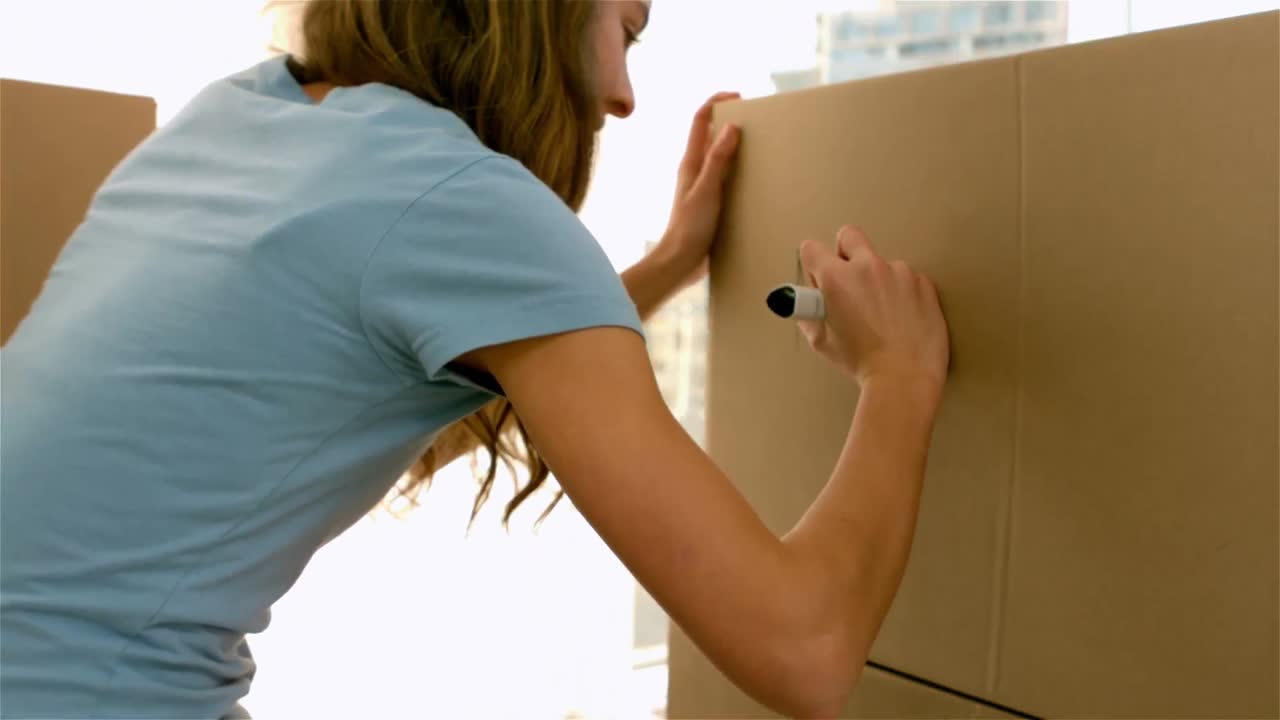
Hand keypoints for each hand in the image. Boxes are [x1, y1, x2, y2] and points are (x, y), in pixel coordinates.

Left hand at [658, 91, 741, 288]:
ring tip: (762, 144)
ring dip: (737, 146)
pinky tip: (757, 178)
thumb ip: (717, 159)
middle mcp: (695, 169)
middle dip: (730, 121)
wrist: (680, 261)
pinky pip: (726, 176)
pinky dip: (739, 169)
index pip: (700, 120)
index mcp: (691, 162)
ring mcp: (702, 185)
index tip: (740, 96)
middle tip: (758, 120)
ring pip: (719, 155)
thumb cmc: (690, 226)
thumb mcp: (707, 190)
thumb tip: (731, 126)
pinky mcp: (711, 202)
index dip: (716, 101)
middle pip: (711, 134)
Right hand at [797, 226, 949, 396]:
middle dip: (844, 252)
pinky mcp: (923, 283)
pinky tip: (902, 319)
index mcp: (836, 278)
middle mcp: (867, 266)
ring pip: (881, 263)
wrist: (904, 378)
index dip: (813, 265)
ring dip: (877, 280)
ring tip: (882, 315)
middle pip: (849, 235)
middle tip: (849, 281)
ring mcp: (899, 272)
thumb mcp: (820, 341)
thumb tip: (807, 299)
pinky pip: (906, 278)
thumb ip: (808, 312)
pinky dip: (901, 293)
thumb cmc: (860, 362)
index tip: (820, 280)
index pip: (812, 248)